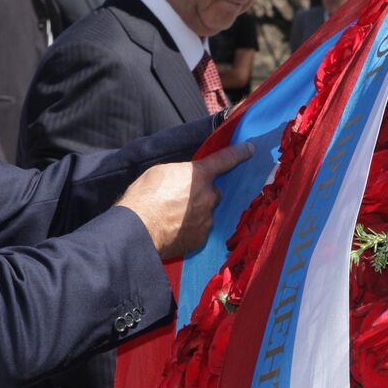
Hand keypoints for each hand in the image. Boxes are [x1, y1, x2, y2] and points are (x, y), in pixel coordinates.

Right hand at [117, 142, 254, 260]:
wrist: (137, 230)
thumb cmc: (143, 197)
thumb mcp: (160, 172)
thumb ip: (181, 173)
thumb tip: (186, 178)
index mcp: (198, 175)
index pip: (225, 159)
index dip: (239, 153)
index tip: (250, 149)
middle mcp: (208, 196)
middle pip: (215, 192)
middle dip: (204, 193)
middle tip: (183, 199)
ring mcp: (207, 220)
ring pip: (207, 213)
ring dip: (196, 213)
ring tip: (173, 217)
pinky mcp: (201, 238)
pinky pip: (200, 230)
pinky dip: (191, 229)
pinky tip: (174, 230)